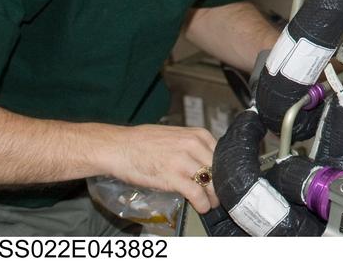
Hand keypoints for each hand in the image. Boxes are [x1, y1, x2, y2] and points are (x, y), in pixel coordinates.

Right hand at [93, 124, 219, 213]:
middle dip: (220, 184)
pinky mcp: (174, 177)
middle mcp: (194, 145)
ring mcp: (184, 161)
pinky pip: (197, 193)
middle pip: (219, 169)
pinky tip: (202, 207)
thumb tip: (205, 160)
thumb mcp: (176, 136)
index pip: (222, 154)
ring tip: (212, 204)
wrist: (119, 147)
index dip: (223, 170)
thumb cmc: (143, 142)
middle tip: (220, 195)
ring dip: (213, 197)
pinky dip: (202, 203)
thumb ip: (193, 146)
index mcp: (197, 134)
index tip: (223, 179)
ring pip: (211, 182)